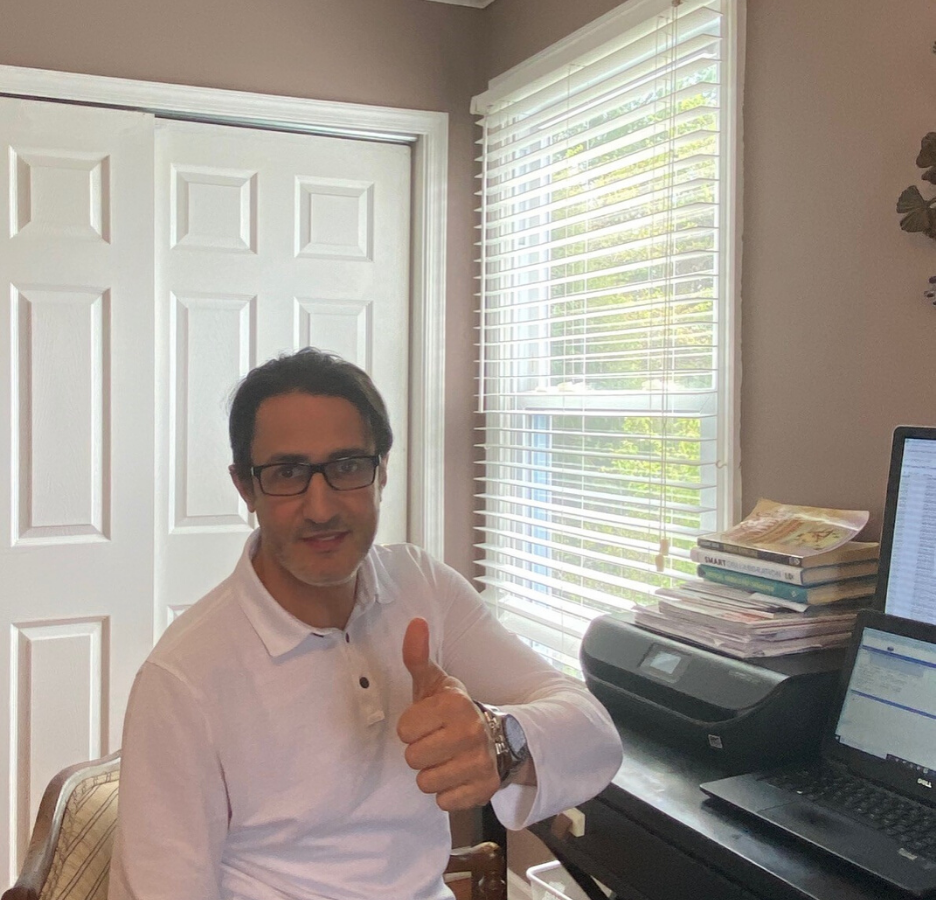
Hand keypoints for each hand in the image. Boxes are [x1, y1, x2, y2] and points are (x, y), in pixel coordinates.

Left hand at [396, 617, 500, 810]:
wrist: (498, 737)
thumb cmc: (453, 710)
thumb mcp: (435, 682)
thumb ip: (418, 655)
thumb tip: (415, 622)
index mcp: (455, 704)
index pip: (404, 731)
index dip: (412, 728)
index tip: (428, 722)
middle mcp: (471, 732)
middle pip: (413, 759)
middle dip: (421, 752)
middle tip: (437, 741)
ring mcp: (480, 763)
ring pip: (426, 783)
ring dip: (433, 773)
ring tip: (447, 758)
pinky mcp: (485, 790)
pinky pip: (444, 802)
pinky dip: (448, 793)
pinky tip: (458, 775)